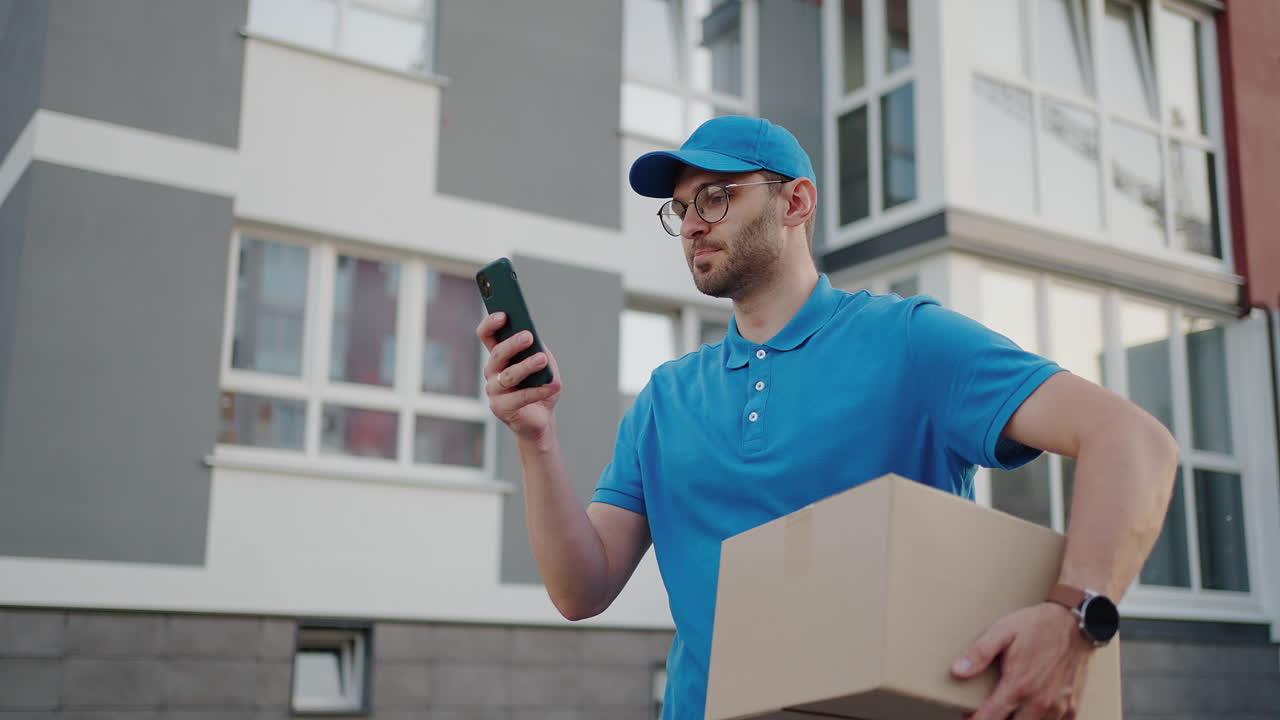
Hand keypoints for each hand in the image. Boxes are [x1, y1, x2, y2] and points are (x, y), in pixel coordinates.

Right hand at [477, 312, 562, 441]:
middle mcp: (492, 372)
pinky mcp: (501, 408)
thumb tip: (535, 340)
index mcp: (499, 356)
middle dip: (513, 344)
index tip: (503, 314)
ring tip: (542, 359)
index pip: (486, 335)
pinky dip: (540, 390)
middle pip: (498, 354)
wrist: (541, 419)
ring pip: (508, 375)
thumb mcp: (543, 362)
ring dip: (527, 366)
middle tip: (528, 336)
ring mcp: (493, 391)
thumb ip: (538, 349)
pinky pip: (521, 396)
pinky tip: (554, 384)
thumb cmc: (540, 386)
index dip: (490, 324)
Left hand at [951, 603, 1092, 719]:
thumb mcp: (1002, 631)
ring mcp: (1058, 707)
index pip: (990, 718)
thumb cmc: (1036, 626)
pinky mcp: (1072, 707)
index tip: (968, 717)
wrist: (1074, 623)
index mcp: (1019, 686)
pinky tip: (1030, 711)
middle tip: (988, 711)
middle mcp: (1039, 702)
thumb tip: (957, 671)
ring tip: (1008, 711)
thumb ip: (979, 653)